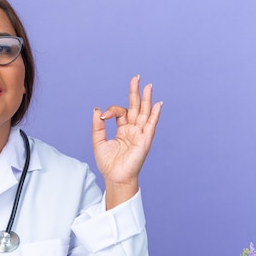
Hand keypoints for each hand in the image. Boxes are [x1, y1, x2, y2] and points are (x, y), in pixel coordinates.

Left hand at [92, 75, 161, 208]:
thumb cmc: (108, 163)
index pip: (120, 112)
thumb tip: (97, 110)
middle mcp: (133, 129)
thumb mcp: (99, 141)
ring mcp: (140, 133)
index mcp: (122, 129)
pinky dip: (154, 114)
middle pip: (135, 107)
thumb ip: (98, 126)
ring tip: (148, 85)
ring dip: (147, 99)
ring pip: (144, 112)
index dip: (111, 110)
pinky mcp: (145, 140)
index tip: (103, 116)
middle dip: (135, 92)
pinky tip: (158, 104)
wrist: (115, 177)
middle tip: (136, 77)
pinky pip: (151, 125)